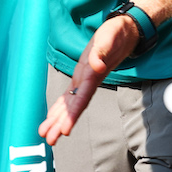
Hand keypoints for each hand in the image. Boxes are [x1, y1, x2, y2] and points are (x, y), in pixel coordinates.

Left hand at [39, 15, 139, 144]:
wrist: (125, 32)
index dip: (73, 114)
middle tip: (51, 140)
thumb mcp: (110, 37)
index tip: (65, 130)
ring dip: (59, 119)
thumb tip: (98, 66)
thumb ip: (103, 51)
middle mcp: (88, 81)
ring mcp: (85, 80)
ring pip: (71, 104)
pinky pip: (70, 95)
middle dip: (63, 123)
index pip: (83, 98)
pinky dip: (60, 107)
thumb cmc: (117, 34)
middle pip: (75, 106)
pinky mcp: (82, 77)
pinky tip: (52, 117)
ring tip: (47, 134)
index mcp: (94, 74)